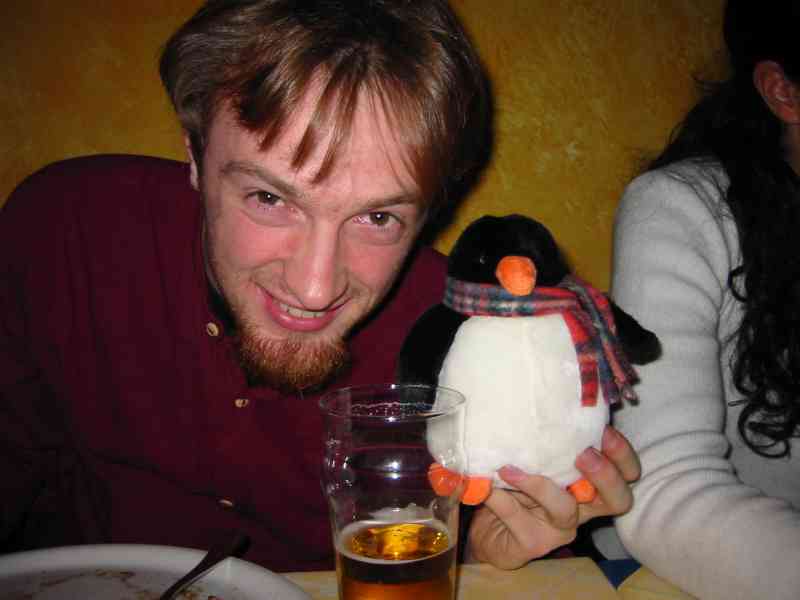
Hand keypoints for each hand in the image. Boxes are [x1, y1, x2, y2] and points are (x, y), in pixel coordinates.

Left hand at [467, 426, 639, 568]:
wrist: (488, 531)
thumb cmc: (515, 487)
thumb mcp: (532, 461)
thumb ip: (542, 444)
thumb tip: (533, 404)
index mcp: (589, 486)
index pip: (626, 474)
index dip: (622, 454)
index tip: (604, 430)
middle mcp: (582, 509)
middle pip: (617, 500)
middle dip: (604, 474)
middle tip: (583, 454)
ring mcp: (558, 530)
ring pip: (564, 510)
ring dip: (539, 485)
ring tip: (510, 469)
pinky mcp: (532, 543)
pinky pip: (517, 516)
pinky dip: (499, 496)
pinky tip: (485, 484)